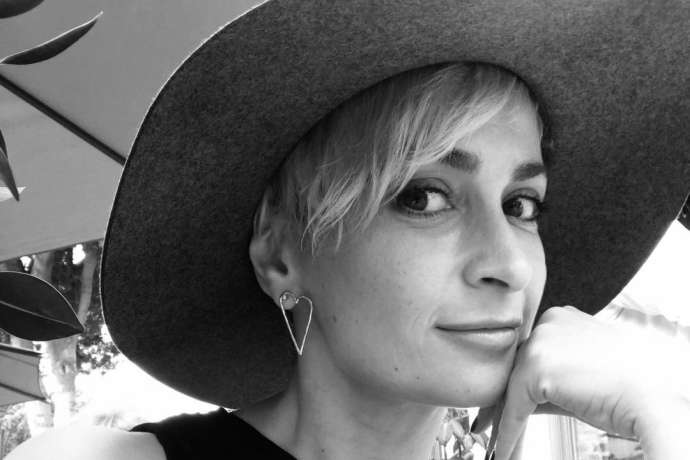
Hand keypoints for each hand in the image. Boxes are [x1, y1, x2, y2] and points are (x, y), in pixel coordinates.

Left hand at [474, 305, 689, 459]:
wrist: (656, 396)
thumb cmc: (630, 387)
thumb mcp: (582, 376)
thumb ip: (552, 382)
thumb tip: (524, 400)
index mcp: (561, 318)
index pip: (530, 356)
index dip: (515, 384)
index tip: (500, 405)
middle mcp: (548, 323)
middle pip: (516, 368)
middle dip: (502, 399)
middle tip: (486, 424)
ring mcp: (542, 342)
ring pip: (512, 386)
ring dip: (503, 418)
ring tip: (496, 441)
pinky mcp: (537, 367)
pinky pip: (514, 405)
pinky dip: (507, 431)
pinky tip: (502, 451)